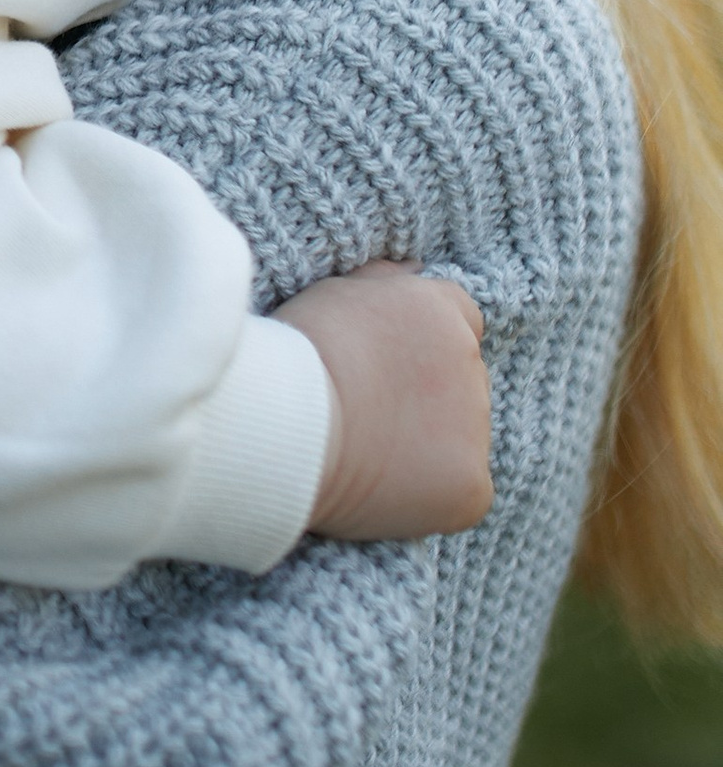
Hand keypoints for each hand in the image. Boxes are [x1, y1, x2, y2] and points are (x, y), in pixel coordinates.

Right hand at [280, 261, 491, 542]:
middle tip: (366, 414)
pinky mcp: (471, 487)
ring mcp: (477, 430)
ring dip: (426, 445)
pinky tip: (383, 492)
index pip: (458, 321)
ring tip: (365, 454)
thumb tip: (415, 268)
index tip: (382, 368)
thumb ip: (383, 279)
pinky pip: (461, 492)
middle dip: (425, 397)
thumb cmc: (298, 354)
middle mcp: (473, 366)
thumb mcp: (335, 292)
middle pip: (460, 383)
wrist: (289, 422)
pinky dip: (431, 497)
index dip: (420, 346)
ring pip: (459, 439)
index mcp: (444, 312)